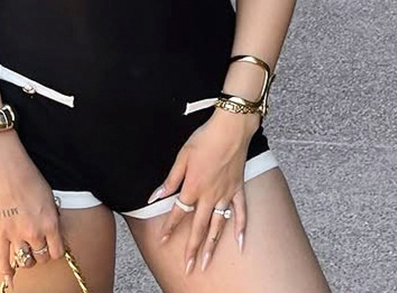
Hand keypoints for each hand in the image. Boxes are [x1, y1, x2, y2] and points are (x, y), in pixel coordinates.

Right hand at [0, 130, 66, 289]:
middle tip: (39, 245)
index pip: (58, 252)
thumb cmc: (30, 176)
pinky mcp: (1, 232)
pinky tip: (9, 279)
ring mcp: (16, 234)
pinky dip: (6, 272)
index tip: (53, 246)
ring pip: (26, 261)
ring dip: (28, 259)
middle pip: (42, 258)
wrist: (7, 167)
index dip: (56, 250)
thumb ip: (51, 217)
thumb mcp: (49, 196)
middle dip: (42, 253)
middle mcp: (35, 232)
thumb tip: (52, 231)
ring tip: (27, 253)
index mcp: (50, 222)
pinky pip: (3, 259)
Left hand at [150, 110, 259, 275]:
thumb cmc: (204, 140)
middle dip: (191, 249)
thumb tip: (155, 196)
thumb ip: (170, 179)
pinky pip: (240, 213)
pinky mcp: (238, 190)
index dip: (169, 228)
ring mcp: (226, 195)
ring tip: (206, 263)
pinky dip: (241, 228)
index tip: (162, 242)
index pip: (178, 213)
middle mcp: (209, 196)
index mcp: (193, 187)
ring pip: (218, 226)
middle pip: (198, 227)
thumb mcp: (182, 157)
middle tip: (188, 268)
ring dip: (212, 246)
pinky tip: (240, 243)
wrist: (230, 130)